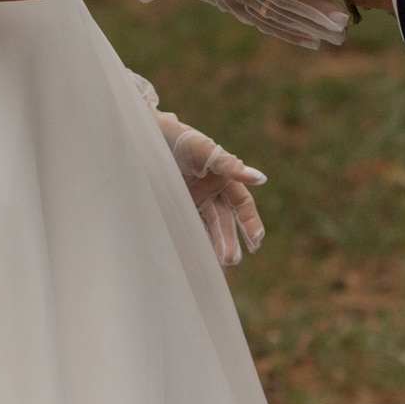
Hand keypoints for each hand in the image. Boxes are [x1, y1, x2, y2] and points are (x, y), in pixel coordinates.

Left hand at [128, 74, 267, 266]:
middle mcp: (211, 192)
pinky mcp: (176, 209)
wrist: (144, 137)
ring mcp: (194, 202)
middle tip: (231, 259)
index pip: (242, 204)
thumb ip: (230, 165)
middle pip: (226, 221)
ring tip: (221, 266)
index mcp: (223, 177)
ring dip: (216, 246)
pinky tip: (200, 259)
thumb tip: (261, 179)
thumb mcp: (204, 149)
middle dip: (230, 240)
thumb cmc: (178, 138)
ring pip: (210, 228)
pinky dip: (197, 244)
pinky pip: (190, 229)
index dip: (250, 222)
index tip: (255, 241)